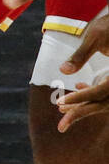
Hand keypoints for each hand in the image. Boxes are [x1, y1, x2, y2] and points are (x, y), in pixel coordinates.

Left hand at [54, 14, 108, 130]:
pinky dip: (91, 94)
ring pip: (104, 100)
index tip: (59, 103)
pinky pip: (106, 92)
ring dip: (84, 105)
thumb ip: (80, 55)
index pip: (100, 92)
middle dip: (81, 112)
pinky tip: (77, 88)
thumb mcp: (95, 35)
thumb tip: (62, 71)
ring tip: (61, 109)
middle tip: (60, 127)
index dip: (80, 99)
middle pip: (102, 102)